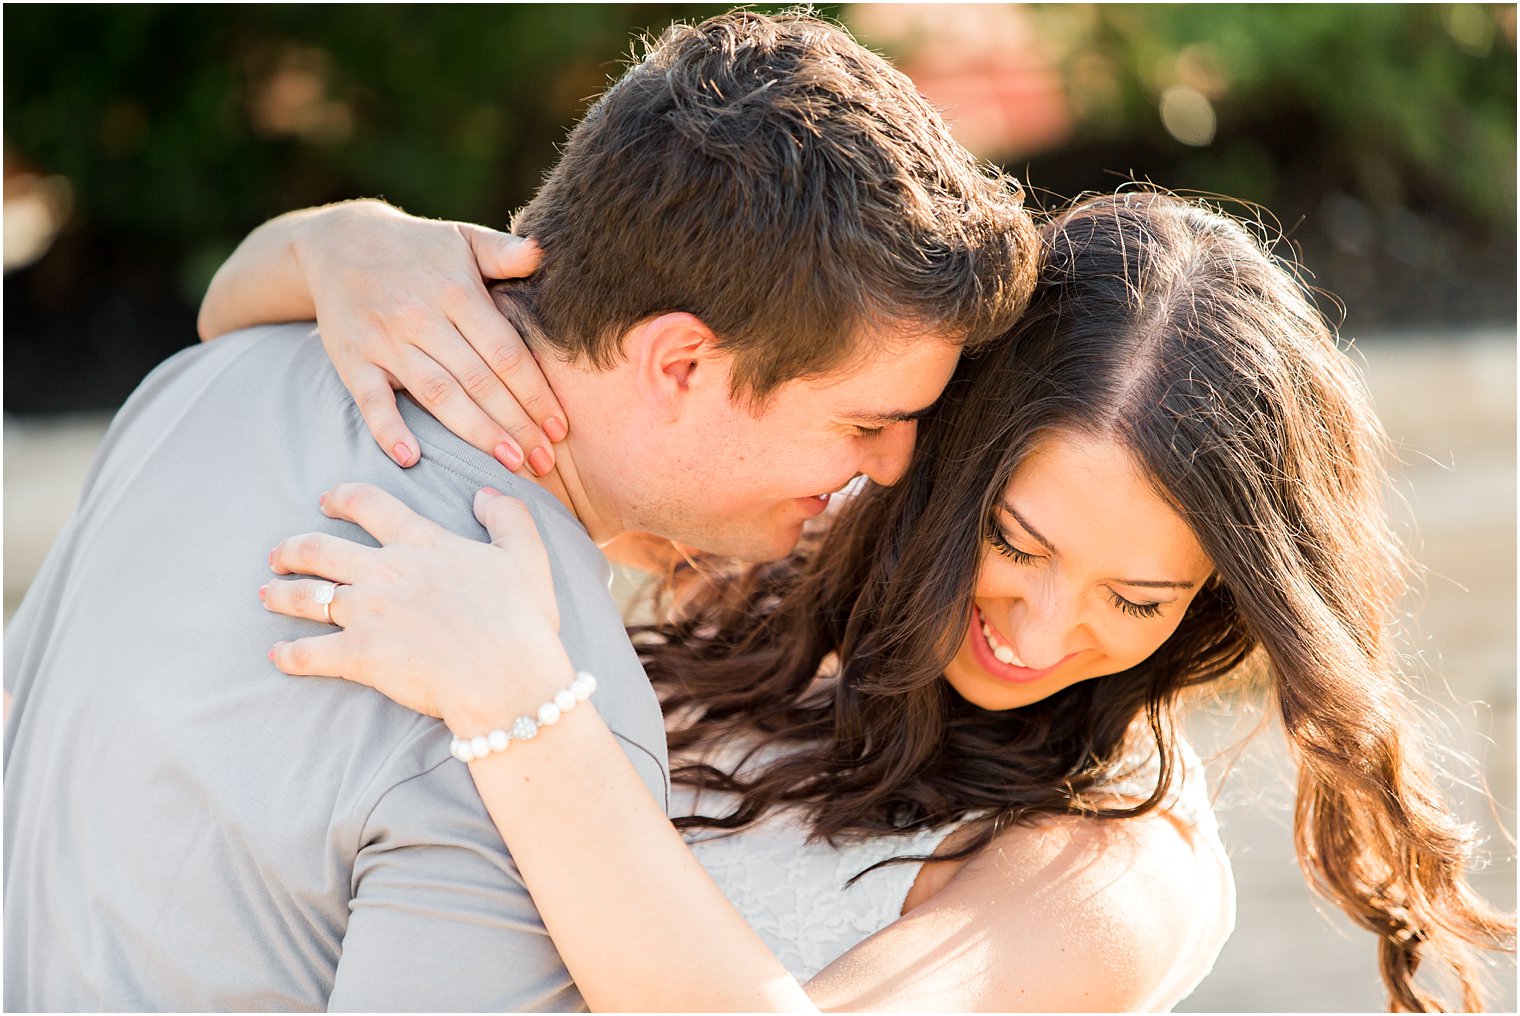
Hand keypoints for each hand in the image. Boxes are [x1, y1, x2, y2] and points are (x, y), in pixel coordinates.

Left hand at [261, 482, 574, 733]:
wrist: (505, 677)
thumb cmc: (521, 619)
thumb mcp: (526, 556)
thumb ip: (507, 516)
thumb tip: (483, 494)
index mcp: (421, 542)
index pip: (368, 505)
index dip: (341, 498)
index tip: (326, 501)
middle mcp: (384, 571)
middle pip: (319, 549)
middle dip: (292, 549)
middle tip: (280, 554)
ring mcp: (366, 613)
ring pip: (305, 596)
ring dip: (282, 594)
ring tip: (268, 593)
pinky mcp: (358, 656)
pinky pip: (308, 654)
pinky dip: (289, 655)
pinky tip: (278, 655)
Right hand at [294, 200, 567, 474]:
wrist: (339, 243)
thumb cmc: (418, 248)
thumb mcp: (462, 238)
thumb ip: (503, 251)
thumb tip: (542, 252)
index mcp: (456, 291)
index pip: (505, 352)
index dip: (536, 393)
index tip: (560, 427)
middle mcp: (421, 317)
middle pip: (479, 380)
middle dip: (516, 424)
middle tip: (545, 462)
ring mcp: (384, 341)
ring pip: (437, 395)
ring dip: (476, 433)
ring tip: (510, 463)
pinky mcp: (352, 360)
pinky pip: (371, 401)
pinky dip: (388, 429)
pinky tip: (411, 458)